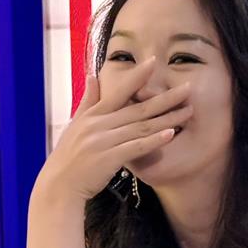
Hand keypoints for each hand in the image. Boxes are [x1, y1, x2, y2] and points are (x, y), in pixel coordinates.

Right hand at [29, 56, 192, 207]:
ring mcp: (104, 141)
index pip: (119, 91)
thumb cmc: (68, 157)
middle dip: (165, 98)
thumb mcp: (76, 125)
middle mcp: (99, 124)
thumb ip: (88, 101)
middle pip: (138, 108)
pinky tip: (171, 134)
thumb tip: (93, 76)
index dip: (137, 76)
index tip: (155, 62)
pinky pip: (136, 147)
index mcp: (93, 115)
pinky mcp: (109, 158)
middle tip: (188, 88)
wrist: (59, 185)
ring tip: (188, 111)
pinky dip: (154, 141)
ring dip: (167, 118)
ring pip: (141, 126)